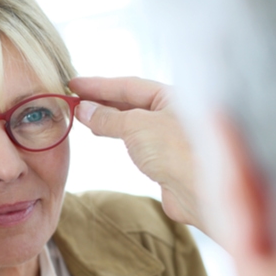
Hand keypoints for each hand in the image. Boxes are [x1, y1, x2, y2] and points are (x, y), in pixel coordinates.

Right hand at [69, 76, 201, 229]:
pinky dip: (117, 133)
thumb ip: (108, 117)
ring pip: (132, 120)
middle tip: (74, 99)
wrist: (201, 191)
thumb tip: (84, 109)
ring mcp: (169, 134)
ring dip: (107, 117)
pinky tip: (103, 132)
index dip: (99, 85)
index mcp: (173, 95)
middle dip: (101, 100)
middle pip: (131, 101)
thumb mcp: (136, 126)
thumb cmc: (177, 150)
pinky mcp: (165, 157)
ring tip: (83, 115)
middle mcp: (174, 111)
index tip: (74, 84)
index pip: (129, 85)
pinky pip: (135, 139)